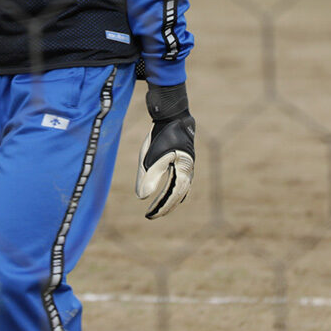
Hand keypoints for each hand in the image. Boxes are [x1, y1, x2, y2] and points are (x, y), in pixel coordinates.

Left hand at [135, 82, 195, 218]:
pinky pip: (181, 180)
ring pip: (181, 189)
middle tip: (151, 215)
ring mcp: (187, 165)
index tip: (149, 215)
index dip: (161, 207)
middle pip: (177, 195)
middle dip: (165, 206)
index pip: (172, 196)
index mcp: (183, 171)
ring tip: (159, 208)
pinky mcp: (182, 160)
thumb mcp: (152, 155)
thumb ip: (148, 176)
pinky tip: (169, 192)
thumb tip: (142, 197)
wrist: (173, 115)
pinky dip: (174, 190)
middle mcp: (188, 170)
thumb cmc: (162, 135)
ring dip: (170, 199)